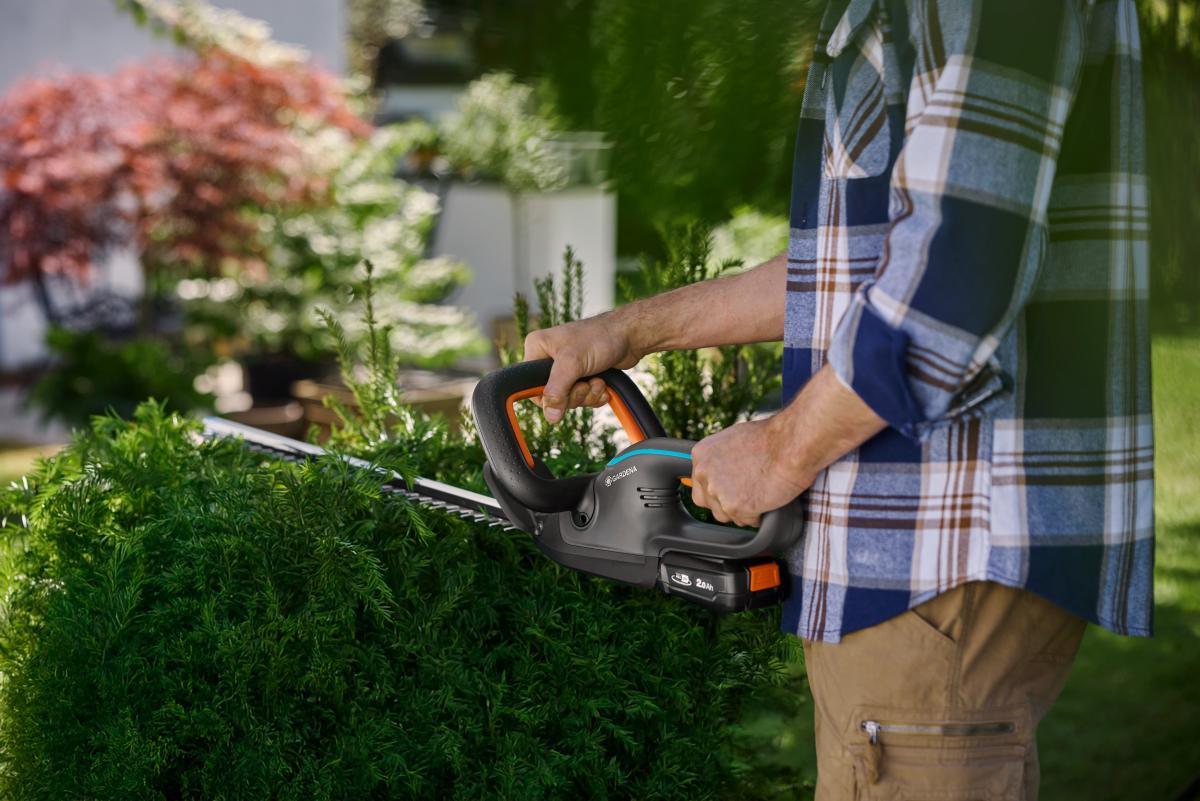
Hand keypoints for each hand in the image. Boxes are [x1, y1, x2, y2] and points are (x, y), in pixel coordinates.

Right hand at [523, 311, 643, 422]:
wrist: (629, 335)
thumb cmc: (599, 337)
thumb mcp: (572, 363)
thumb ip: (557, 390)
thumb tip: (550, 416)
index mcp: (538, 349)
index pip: (531, 386)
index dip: (548, 396)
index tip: (565, 393)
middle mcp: (549, 359)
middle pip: (553, 396)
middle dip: (575, 394)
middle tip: (586, 383)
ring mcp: (567, 369)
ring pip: (570, 399)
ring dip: (587, 395)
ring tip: (598, 381)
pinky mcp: (583, 376)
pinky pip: (583, 398)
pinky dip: (595, 395)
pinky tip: (603, 384)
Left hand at [689, 417, 813, 527]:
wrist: (790, 444)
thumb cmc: (771, 438)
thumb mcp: (734, 440)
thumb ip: (721, 459)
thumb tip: (722, 471)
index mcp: (702, 455)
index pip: (700, 485)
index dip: (718, 490)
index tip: (732, 489)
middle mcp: (704, 474)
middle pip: (710, 504)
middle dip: (727, 502)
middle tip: (748, 493)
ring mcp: (718, 492)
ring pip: (727, 516)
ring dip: (743, 511)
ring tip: (760, 494)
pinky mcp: (735, 507)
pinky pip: (746, 521)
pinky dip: (759, 515)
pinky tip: (768, 499)